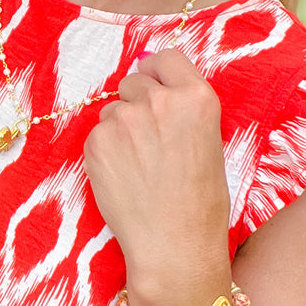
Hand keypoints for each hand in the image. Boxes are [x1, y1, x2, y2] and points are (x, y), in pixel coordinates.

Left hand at [82, 48, 231, 305]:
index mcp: (197, 98)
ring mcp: (125, 120)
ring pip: (112, 110)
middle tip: (147, 141)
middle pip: (134, 82)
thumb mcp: (209, 143)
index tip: (154, 86)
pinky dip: (105, 153)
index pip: (166, 59)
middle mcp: (160, 101)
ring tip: (139, 168)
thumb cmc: (200, 203)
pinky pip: (97, 135)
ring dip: (120, 130)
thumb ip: (182, 108)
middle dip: (137, 104)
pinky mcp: (97, 141)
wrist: (175, 246)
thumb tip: (149, 77)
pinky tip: (123, 178)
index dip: (157, 73)